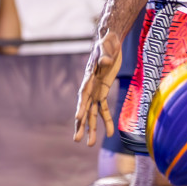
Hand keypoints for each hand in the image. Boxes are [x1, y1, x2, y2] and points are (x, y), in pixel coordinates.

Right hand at [73, 31, 122, 145]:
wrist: (110, 41)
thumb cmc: (107, 43)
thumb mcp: (107, 47)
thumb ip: (105, 55)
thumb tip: (106, 61)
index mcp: (89, 78)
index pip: (83, 95)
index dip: (81, 107)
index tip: (78, 118)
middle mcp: (89, 88)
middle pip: (84, 109)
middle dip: (81, 125)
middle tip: (76, 140)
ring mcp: (95, 91)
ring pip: (91, 114)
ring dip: (91, 129)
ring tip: (89, 144)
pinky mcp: (103, 92)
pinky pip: (103, 109)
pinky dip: (106, 121)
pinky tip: (109, 134)